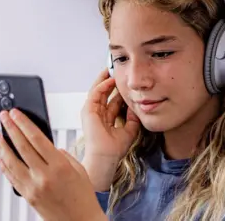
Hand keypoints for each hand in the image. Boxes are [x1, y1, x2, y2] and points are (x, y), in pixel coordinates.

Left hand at [0, 108, 105, 220]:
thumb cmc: (83, 197)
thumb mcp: (79, 170)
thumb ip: (63, 156)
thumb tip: (47, 147)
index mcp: (60, 166)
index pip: (36, 139)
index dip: (24, 123)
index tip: (16, 114)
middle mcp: (44, 176)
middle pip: (22, 147)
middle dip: (11, 128)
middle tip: (4, 117)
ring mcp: (33, 187)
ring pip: (11, 162)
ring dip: (3, 146)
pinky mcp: (27, 197)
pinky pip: (11, 178)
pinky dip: (4, 165)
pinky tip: (1, 157)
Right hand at [80, 68, 140, 189]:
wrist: (105, 157)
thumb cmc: (115, 149)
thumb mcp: (129, 131)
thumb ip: (133, 120)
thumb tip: (137, 109)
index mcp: (105, 119)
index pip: (112, 100)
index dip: (119, 90)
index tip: (126, 82)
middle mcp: (97, 114)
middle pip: (104, 92)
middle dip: (111, 81)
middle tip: (118, 70)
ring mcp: (91, 111)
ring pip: (98, 90)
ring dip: (105, 79)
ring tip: (112, 69)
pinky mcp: (88, 110)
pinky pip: (95, 93)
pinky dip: (102, 85)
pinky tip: (110, 79)